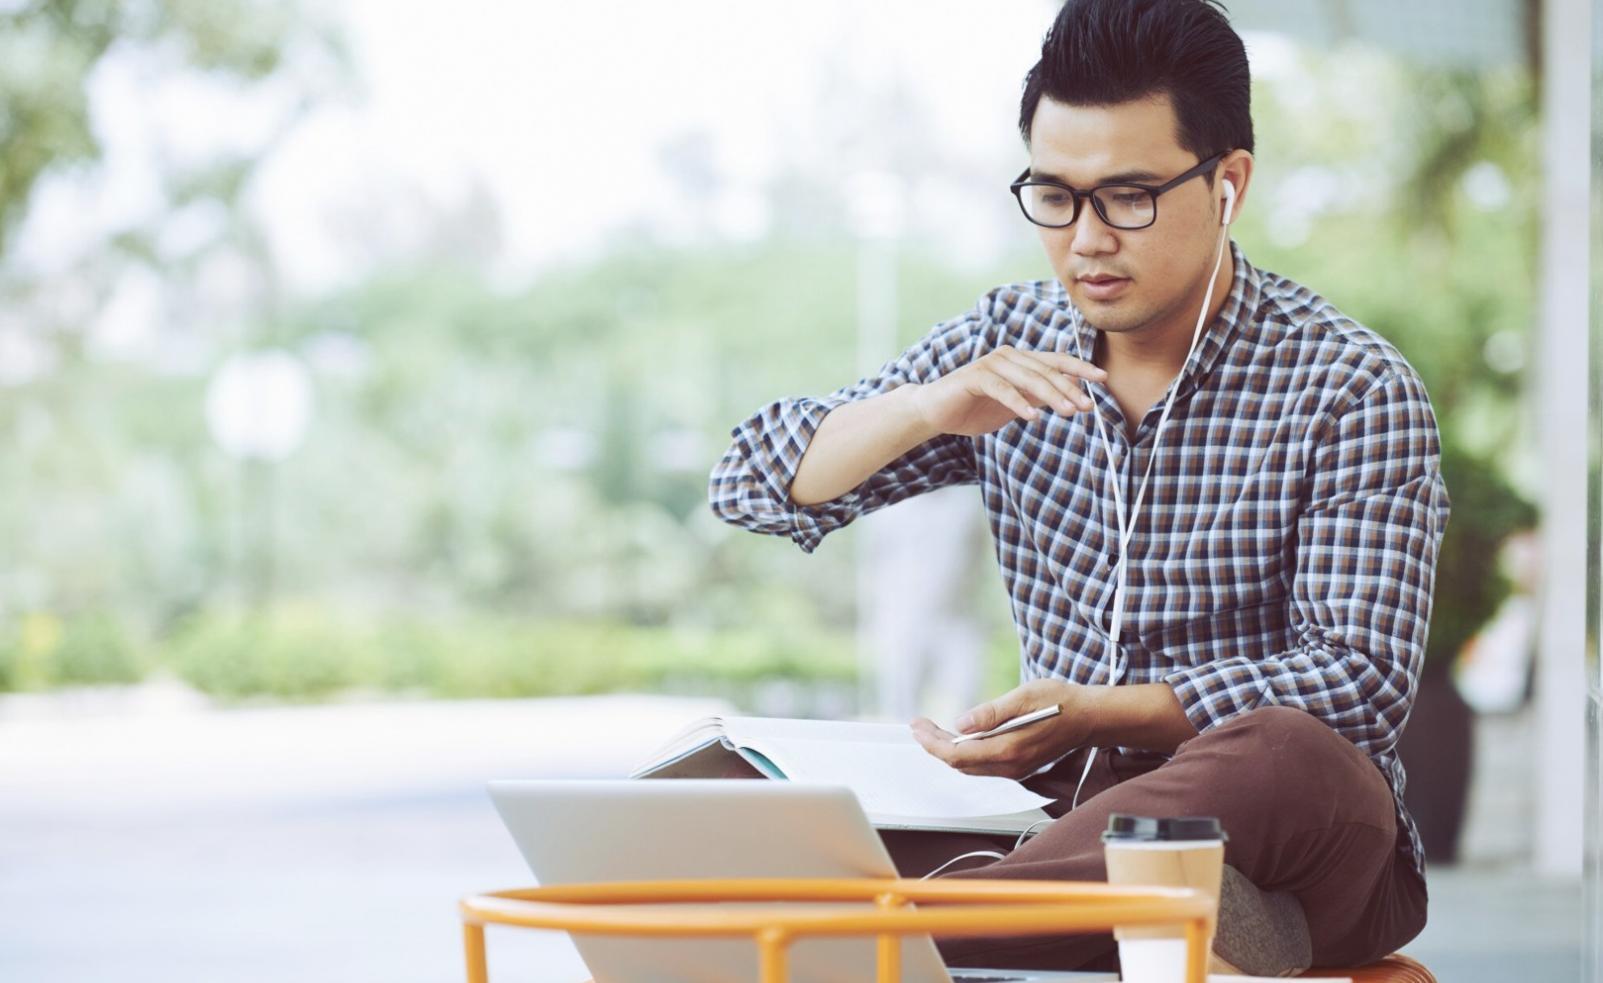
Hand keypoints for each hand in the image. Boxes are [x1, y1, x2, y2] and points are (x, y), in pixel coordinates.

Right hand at [909, 345, 1106, 437]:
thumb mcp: (1015, 404)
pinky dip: (1018, 402)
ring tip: (1068, 412)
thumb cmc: (974, 408)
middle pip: (1046, 371)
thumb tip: (1074, 392)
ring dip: (1051, 396)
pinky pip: (1002, 389)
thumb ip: (1039, 396)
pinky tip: (1032, 416)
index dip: (1080, 368)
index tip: (1103, 378)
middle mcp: (1008, 357)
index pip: (1055, 361)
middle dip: (1069, 389)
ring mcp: (990, 364)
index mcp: (1019, 361)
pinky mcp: (974, 377)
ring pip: (1028, 378)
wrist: (935, 412)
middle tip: (1086, 406)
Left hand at [911, 678, 1093, 779]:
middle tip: (918, 725)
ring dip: (948, 749)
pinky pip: (983, 764)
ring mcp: (1015, 769)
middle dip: (935, 745)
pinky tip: (958, 737)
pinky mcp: (1019, 766)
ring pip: (970, 766)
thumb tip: (961, 724)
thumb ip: (991, 713)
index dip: (933, 744)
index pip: (958, 755)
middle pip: (960, 763)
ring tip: (932, 730)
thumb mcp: (1023, 698)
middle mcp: (1010, 766)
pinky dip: (965, 752)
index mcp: (1009, 750)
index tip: (918, 727)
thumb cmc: (1061, 703)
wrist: (1089, 718)